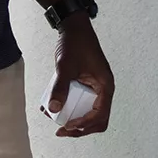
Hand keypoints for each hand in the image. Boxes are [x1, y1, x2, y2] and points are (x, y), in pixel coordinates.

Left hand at [46, 12, 113, 137]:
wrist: (74, 27)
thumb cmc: (75, 43)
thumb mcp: (66, 66)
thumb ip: (60, 87)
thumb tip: (53, 109)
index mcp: (105, 86)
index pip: (100, 115)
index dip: (84, 124)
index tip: (67, 125)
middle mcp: (103, 89)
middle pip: (96, 119)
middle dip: (80, 128)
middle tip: (62, 130)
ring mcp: (95, 87)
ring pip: (88, 112)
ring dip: (73, 119)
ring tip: (54, 119)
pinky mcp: (86, 84)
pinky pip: (80, 101)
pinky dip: (68, 107)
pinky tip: (52, 106)